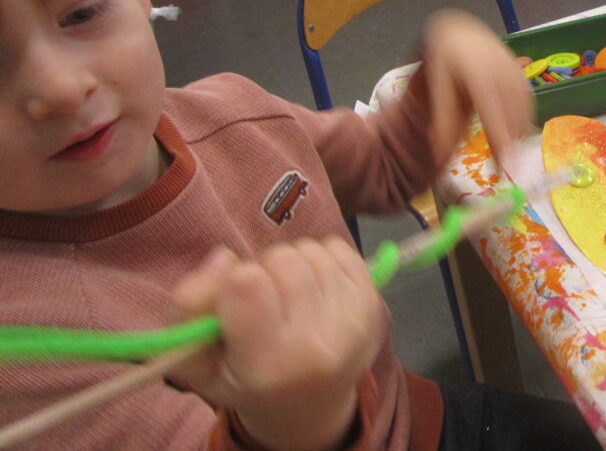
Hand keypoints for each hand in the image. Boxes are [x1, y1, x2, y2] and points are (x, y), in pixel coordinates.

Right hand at [171, 239, 383, 450]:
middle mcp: (317, 344)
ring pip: (310, 250)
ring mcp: (351, 322)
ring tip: (288, 298)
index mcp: (268, 364)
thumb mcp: (198, 362)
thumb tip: (223, 258)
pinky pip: (337, 247)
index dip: (234, 281)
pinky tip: (313, 289)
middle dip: (264, 270)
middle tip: (263, 301)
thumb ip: (188, 311)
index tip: (235, 303)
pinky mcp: (371, 303)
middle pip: (282, 260)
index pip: (248, 282)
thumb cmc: (244, 380)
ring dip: (292, 264)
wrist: (308, 405)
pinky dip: (319, 258)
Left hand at [421, 9, 533, 169]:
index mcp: (474, 69)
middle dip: (511, 140)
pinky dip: (524, 116)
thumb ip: (442, 119)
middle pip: (509, 109)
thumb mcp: (436, 87)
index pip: (490, 109)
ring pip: (522, 103)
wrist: (456, 31)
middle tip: (507, 167)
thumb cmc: (443, 61)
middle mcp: (496, 65)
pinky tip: (517, 130)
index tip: (505, 164)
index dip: (500, 137)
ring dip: (519, 129)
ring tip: (511, 151)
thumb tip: (440, 153)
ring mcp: (510, 64)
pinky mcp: (518, 67)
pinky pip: (526, 96)